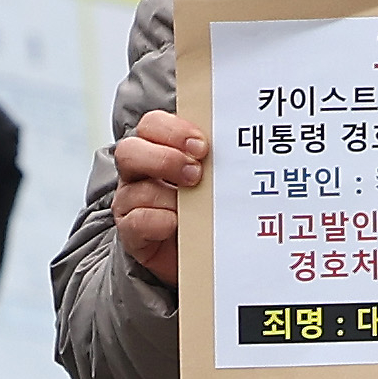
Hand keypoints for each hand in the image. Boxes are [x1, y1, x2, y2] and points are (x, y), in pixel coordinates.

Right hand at [109, 110, 204, 285]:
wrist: (200, 253)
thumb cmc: (211, 207)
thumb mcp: (216, 179)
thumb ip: (220, 159)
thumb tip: (246, 144)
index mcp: (160, 149)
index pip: (152, 125)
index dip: (173, 130)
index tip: (202, 145)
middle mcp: (140, 172)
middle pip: (130, 151)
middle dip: (164, 159)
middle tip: (196, 173)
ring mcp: (131, 202)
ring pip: (133, 189)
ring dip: (168, 194)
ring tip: (195, 201)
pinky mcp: (132, 232)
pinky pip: (136, 221)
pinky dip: (159, 221)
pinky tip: (178, 224)